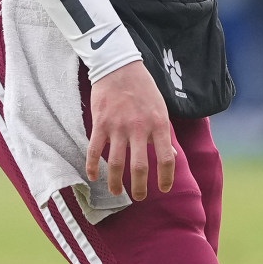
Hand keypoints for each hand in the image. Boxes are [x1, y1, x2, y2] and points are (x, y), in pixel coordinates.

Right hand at [85, 59, 173, 201]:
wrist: (119, 66)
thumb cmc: (143, 89)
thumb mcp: (161, 109)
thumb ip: (163, 133)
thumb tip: (170, 156)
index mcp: (159, 124)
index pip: (166, 158)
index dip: (166, 178)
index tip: (163, 189)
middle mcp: (139, 128)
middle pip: (139, 166)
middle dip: (139, 187)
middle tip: (138, 197)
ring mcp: (118, 126)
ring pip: (115, 163)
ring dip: (115, 182)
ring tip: (117, 192)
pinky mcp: (100, 123)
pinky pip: (94, 150)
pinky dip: (92, 166)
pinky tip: (93, 177)